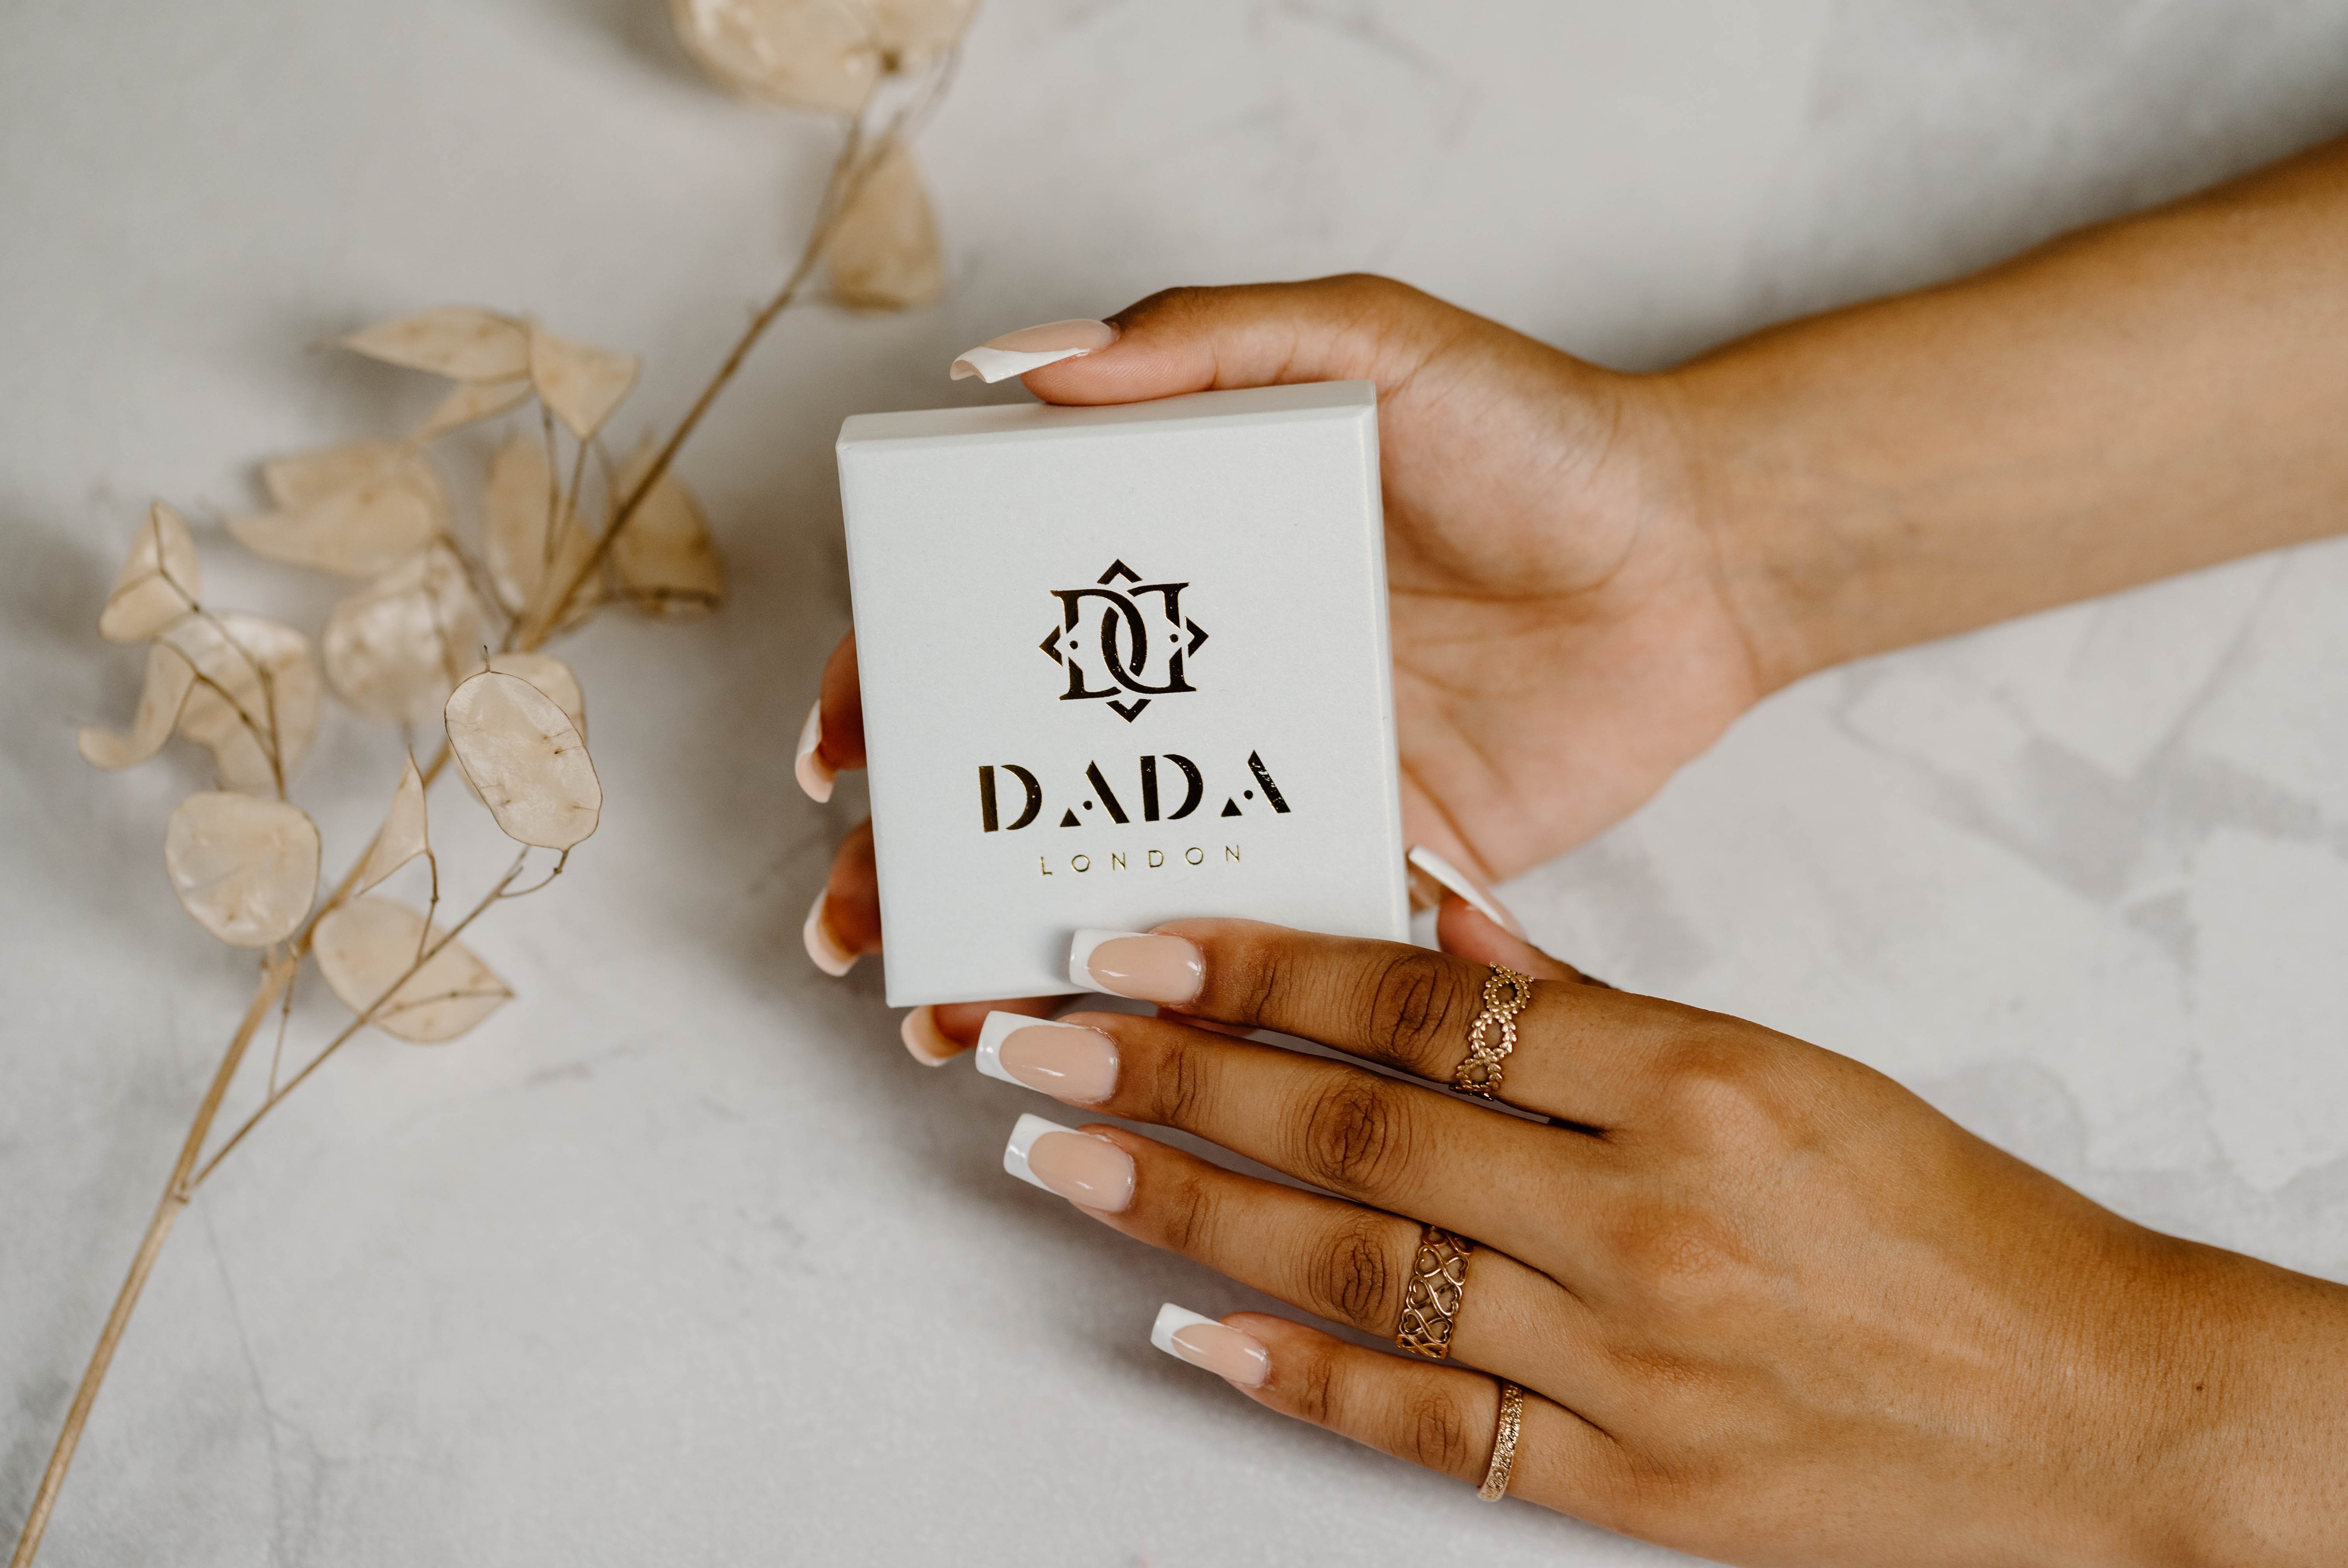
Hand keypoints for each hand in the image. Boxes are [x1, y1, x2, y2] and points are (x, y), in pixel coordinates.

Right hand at [801, 277, 1763, 1057]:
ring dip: (1029, 954)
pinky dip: (1191, 999)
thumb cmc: (1534, 429)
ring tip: (957, 1027)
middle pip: (1028, 777)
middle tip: (868, 941)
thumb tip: (1014, 365)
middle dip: (929, 861)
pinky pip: (1269, 938)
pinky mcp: (1378, 861)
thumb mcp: (1364, 338)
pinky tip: (1120, 1044)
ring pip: (1124, 879)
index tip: (841, 761)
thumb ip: (1199, 339)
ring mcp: (1288, 780)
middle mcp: (1211, 681)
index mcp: (1177, 560)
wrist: (1701, 554)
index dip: (894, 688)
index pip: (993, 628)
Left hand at [976, 902, 2347, 1565]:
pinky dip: (1296, 1377)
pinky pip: (1425, 1424)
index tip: (1132, 948)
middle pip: (1354, 1130)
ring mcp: (1626, 1359)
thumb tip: (1423, 910)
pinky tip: (1187, 1334)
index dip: (1254, 969)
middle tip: (1025, 1046)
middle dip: (1169, 1081)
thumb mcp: (1776, 1064)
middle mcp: (1639, 1213)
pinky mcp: (1629, 1482)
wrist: (2090, 1402)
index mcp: (1685, 1079)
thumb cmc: (1932, 1216)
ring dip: (1190, 1211)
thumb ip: (1585, 997)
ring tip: (1059, 1162)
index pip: (1415, 1008)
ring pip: (1357, 1267)